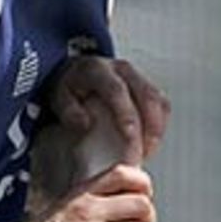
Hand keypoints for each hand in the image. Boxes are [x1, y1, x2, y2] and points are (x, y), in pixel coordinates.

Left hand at [48, 53, 169, 165]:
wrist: (77, 74)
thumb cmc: (70, 88)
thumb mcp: (59, 98)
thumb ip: (68, 110)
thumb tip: (85, 123)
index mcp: (98, 70)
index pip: (118, 91)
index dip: (127, 114)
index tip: (130, 137)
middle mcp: (122, 69)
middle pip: (147, 95)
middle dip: (150, 126)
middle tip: (143, 151)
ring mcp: (137, 76)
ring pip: (159, 100)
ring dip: (157, 128)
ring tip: (148, 150)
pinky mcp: (147, 86)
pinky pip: (162, 104)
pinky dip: (160, 125)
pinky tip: (151, 142)